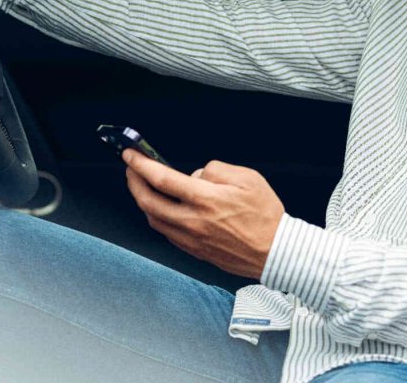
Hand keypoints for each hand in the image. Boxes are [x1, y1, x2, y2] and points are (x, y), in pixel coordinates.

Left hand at [124, 152, 284, 279]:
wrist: (275, 251)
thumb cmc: (265, 215)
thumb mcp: (248, 178)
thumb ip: (216, 170)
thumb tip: (197, 174)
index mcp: (205, 199)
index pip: (162, 179)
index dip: (141, 165)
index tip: (131, 156)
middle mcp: (193, 221)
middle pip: (148, 201)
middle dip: (133, 182)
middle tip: (131, 169)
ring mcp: (191, 238)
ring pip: (153, 219)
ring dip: (143, 201)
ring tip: (143, 187)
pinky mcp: (194, 250)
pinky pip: (166, 233)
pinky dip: (157, 218)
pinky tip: (162, 209)